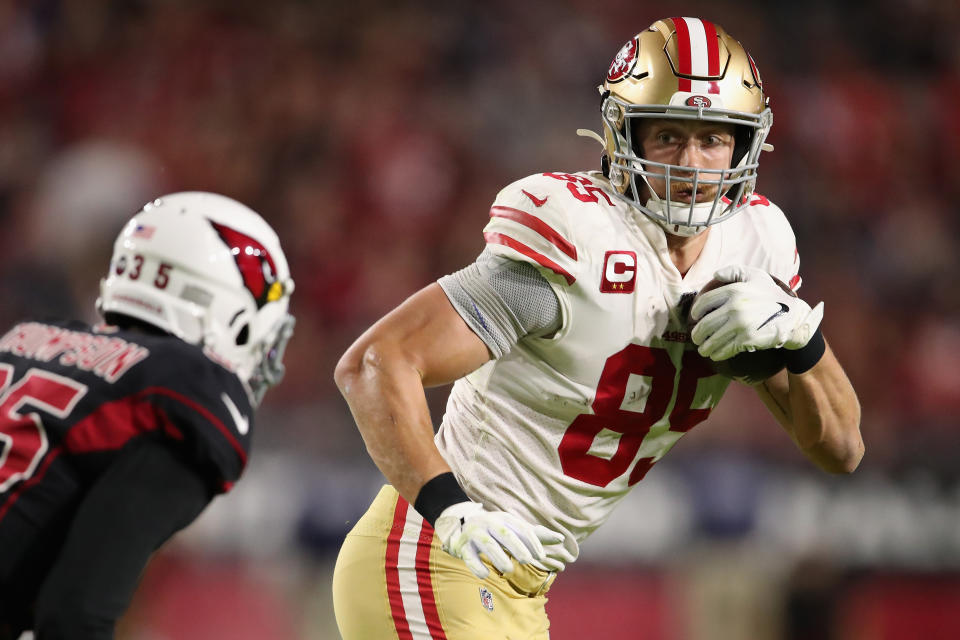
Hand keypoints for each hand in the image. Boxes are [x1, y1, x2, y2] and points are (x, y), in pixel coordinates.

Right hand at [433, 501, 567, 578]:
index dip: (531, 541)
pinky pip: (469, 556)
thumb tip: (560, 538)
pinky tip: (485, 574)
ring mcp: (475, 534)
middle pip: (504, 534)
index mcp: (504, 519)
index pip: (521, 528)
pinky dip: (476, 565)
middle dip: (516, 547)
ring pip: (487, 544)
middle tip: (527, 560)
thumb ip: (536, 535)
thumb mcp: (514, 528)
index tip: (540, 556)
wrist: (462, 525)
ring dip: (498, 557)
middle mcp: (489, 524)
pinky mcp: (463, 546)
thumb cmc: (496, 530)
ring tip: (508, 569)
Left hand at [690, 265, 823, 361]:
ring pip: (712, 339)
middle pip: (705, 324)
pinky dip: (717, 354)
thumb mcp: (757, 276)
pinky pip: (725, 349)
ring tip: (703, 349)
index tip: (694, 317)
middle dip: (697, 334)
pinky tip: (715, 355)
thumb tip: (715, 274)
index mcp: (734, 290)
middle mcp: (735, 306)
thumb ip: (735, 271)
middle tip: (696, 338)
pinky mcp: (747, 339)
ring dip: (704, 347)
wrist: (794, 316)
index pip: (705, 302)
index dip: (696, 311)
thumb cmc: (773, 295)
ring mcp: (740, 324)